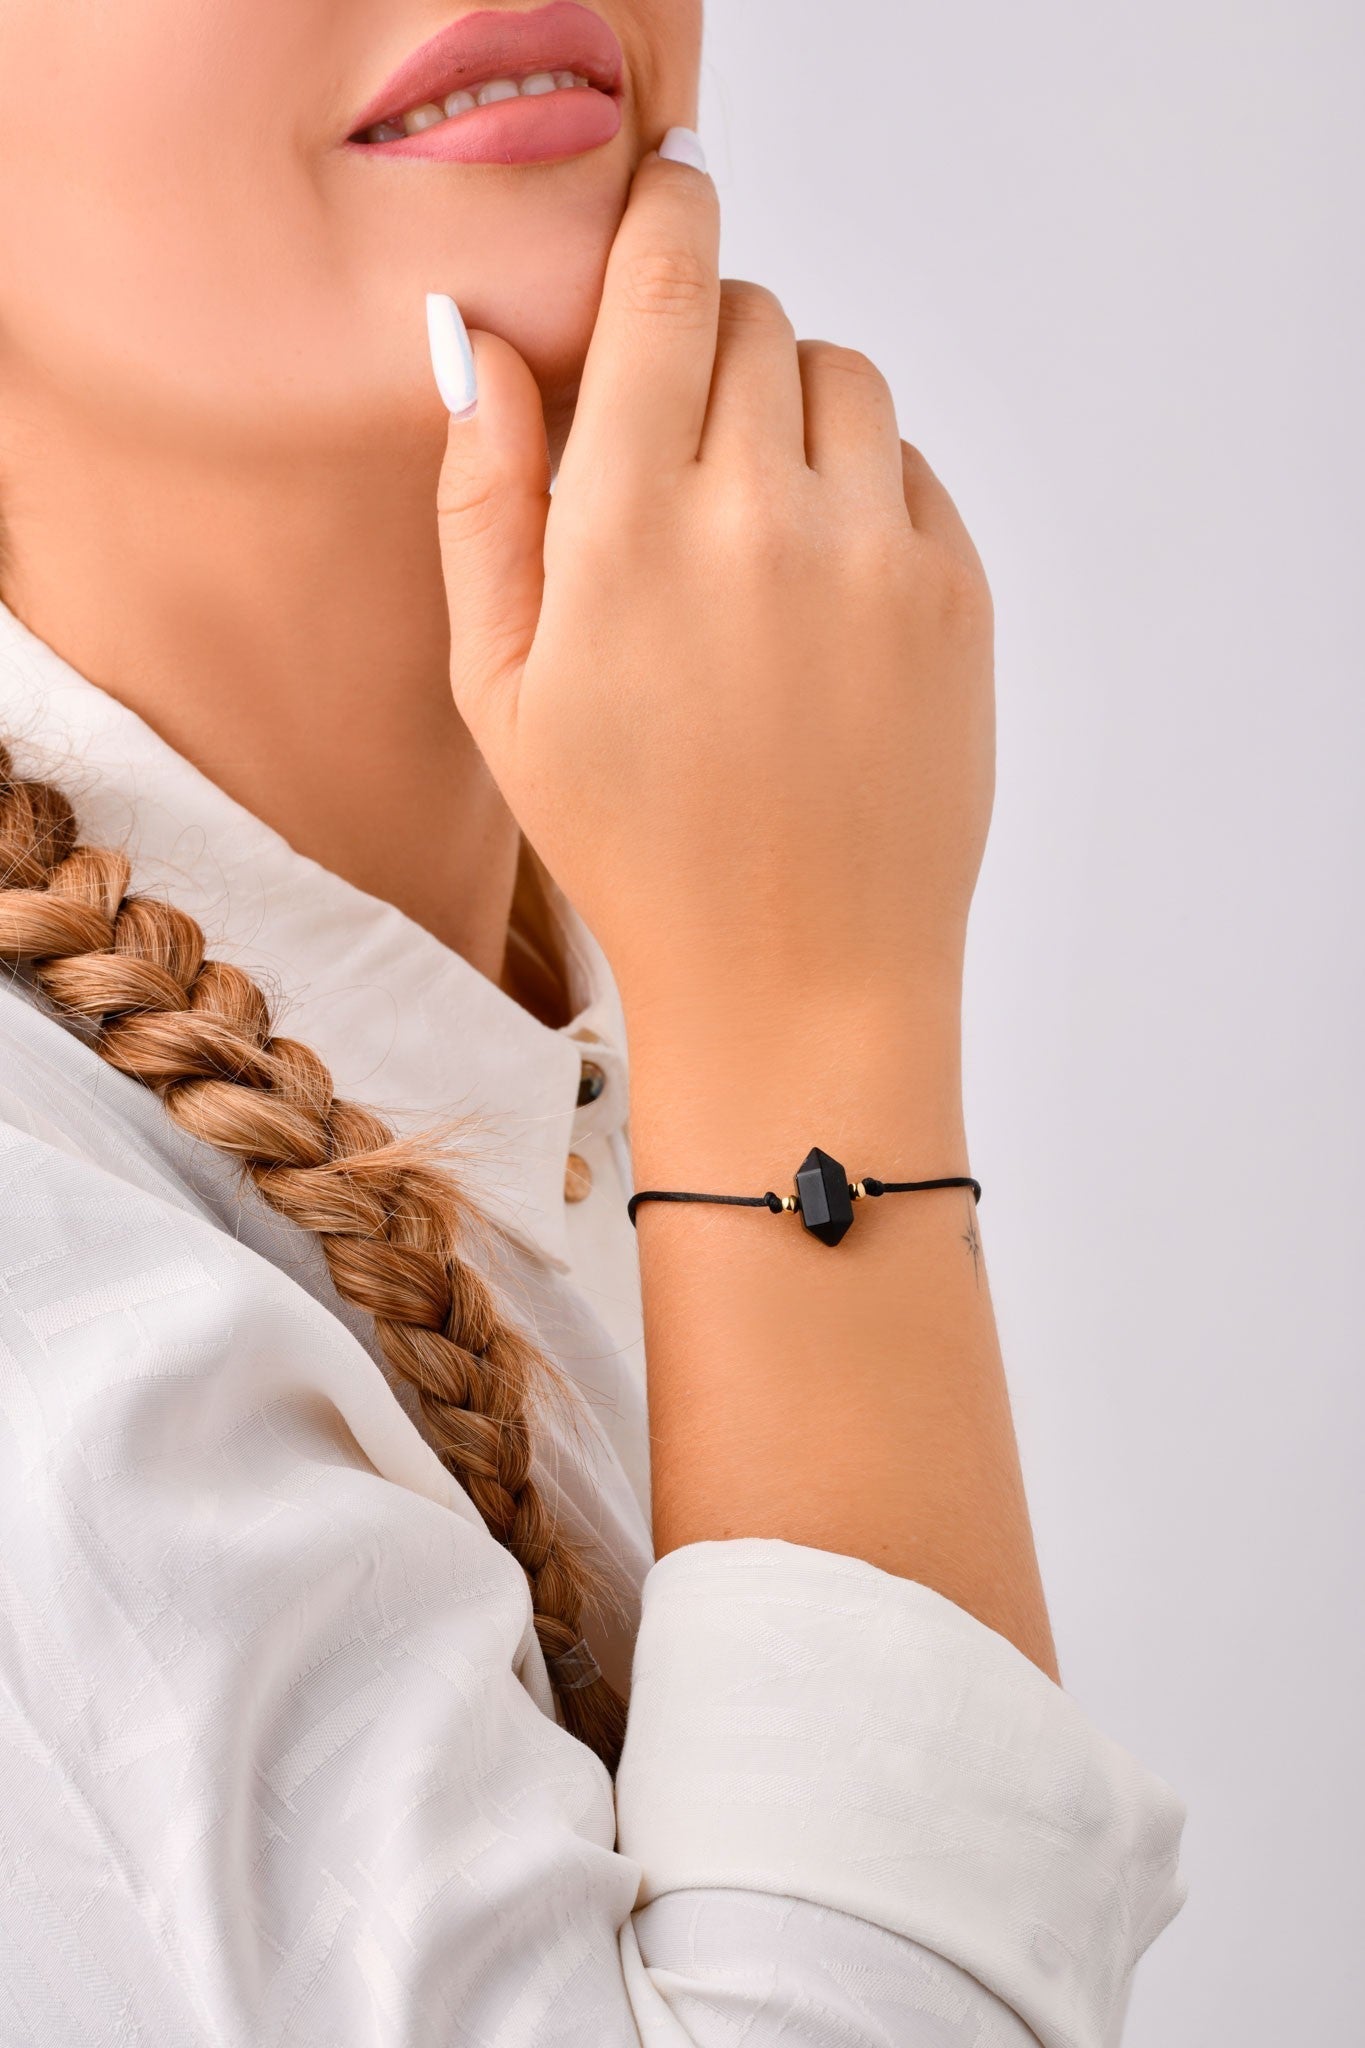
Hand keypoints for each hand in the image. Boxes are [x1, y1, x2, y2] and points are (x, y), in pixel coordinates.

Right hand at [433, 142, 994, 1046]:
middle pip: (755, 315)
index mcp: (630, 532)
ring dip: (790, 407)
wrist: (798, 974)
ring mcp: (878, 553)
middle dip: (709, 344)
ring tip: (751, 523)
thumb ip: (484, 503)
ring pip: (842, 376)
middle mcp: (764, 517)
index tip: (671, 187)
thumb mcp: (504, 692)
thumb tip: (487, 343)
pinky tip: (817, 592)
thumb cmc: (631, 843)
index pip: (668, 283)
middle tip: (678, 446)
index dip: (668, 211)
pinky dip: (861, 488)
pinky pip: (909, 465)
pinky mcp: (957, 594)